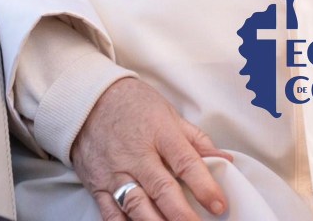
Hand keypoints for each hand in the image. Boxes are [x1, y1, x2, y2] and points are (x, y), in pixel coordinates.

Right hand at [70, 76, 232, 220]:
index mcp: (160, 132)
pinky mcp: (98, 186)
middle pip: (162, 189)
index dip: (204, 185)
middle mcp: (137, 154)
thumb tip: (224, 159)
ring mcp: (116, 172)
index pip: (185, 162)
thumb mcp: (168, 113)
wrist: (89, 102)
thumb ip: (196, 140)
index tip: (219, 205)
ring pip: (137, 206)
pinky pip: (111, 214)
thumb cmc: (135, 105)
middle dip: (182, 214)